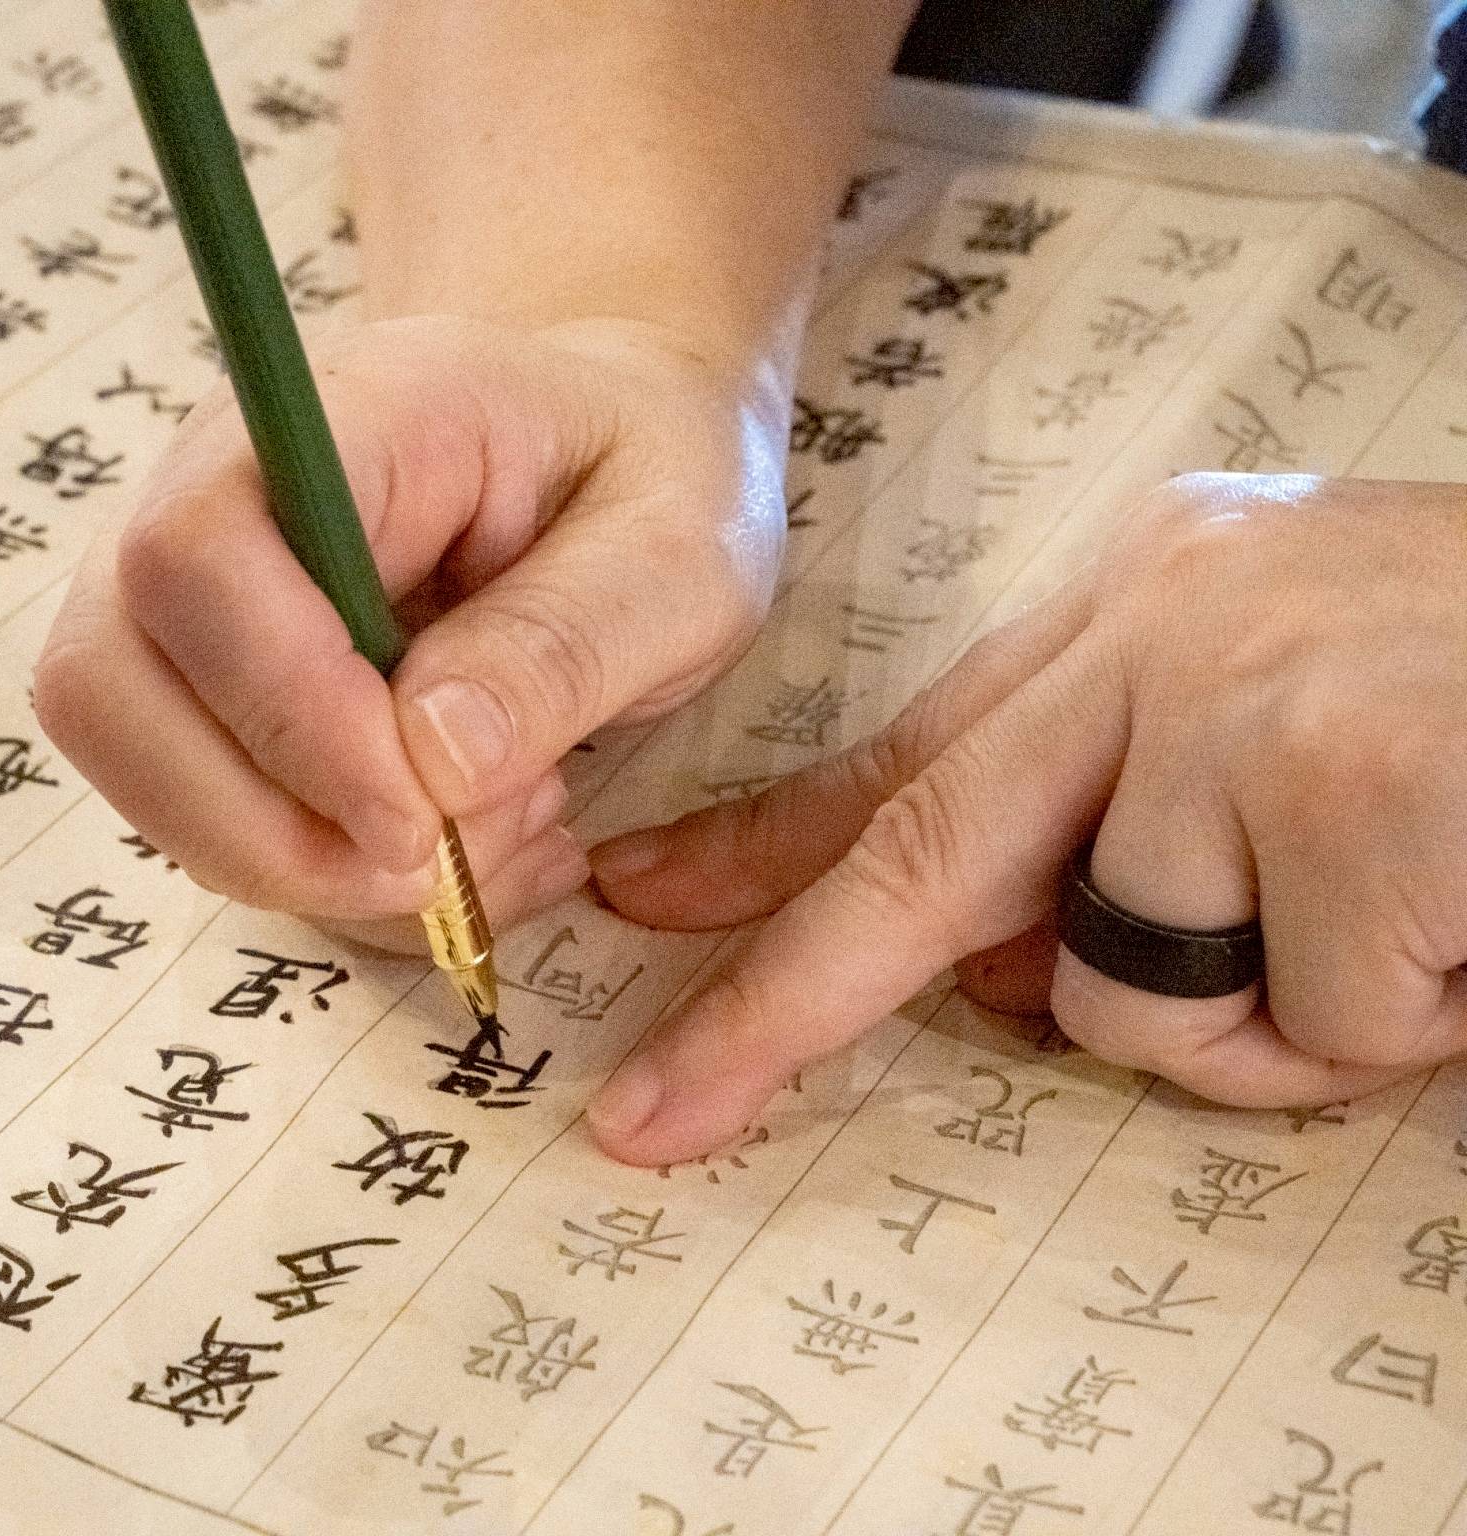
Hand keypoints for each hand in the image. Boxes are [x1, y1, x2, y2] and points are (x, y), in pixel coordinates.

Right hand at [33, 313, 787, 943]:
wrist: (604, 456)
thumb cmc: (642, 477)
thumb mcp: (675, 549)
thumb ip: (563, 642)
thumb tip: (431, 762)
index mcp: (344, 410)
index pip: (197, 548)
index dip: (282, 706)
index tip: (421, 812)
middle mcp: (217, 488)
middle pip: (106, 676)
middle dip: (264, 827)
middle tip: (440, 865)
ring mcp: (186, 594)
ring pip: (133, 768)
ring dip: (295, 865)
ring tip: (476, 843)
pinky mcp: (198, 687)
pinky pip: (199, 817)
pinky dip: (320, 879)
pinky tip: (454, 849)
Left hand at [587, 473, 1466, 1164]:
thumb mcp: (1289, 717)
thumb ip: (1135, 819)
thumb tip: (1006, 971)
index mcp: (1145, 607)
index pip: (910, 749)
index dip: (764, 847)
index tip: (641, 910)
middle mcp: (1171, 628)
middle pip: (923, 853)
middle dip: (782, 1005)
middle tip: (659, 1112)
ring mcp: (1253, 701)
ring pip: (1138, 987)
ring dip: (1267, 1023)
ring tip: (1411, 930)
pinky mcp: (1354, 788)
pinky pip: (1304, 1021)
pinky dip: (1387, 1026)